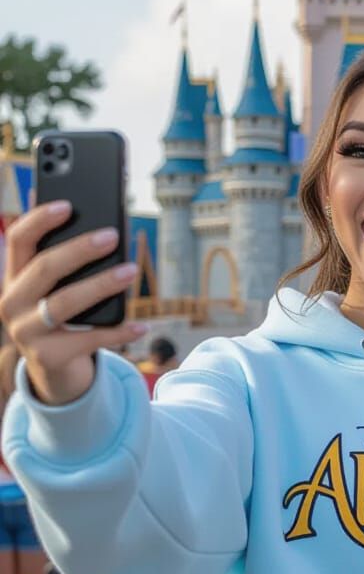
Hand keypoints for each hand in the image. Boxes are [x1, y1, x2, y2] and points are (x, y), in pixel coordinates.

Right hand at [0, 201, 144, 404]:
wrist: (53, 369)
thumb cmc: (62, 318)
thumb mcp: (55, 290)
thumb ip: (67, 264)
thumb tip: (102, 229)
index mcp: (13, 278)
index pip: (18, 239)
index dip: (39, 219)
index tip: (68, 205)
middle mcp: (12, 303)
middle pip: (45, 268)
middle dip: (80, 249)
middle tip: (113, 235)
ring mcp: (27, 332)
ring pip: (65, 302)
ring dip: (101, 284)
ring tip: (130, 270)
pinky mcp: (48, 357)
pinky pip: (89, 340)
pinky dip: (118, 332)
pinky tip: (140, 325)